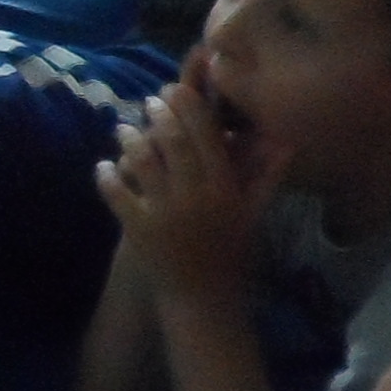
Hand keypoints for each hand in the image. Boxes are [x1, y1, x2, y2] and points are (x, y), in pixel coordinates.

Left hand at [96, 73, 258, 300]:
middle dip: (160, 116)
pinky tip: (102, 165)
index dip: (189, 109)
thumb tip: (288, 142)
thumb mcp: (252, 214)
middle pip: (174, 143)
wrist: (205, 299)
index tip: (176, 90)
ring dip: (130, 140)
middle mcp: (196, 197)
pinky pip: (118, 196)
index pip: (207, 137)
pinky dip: (107, 178)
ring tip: (123, 128)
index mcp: (224, 189)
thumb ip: (267, 176)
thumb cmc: (232, 253)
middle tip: (150, 100)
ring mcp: (166, 214)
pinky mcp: (139, 231)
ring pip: (143, 163)